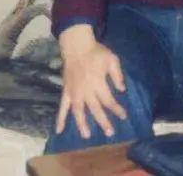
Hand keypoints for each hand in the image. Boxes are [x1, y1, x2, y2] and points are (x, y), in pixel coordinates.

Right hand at [56, 24, 127, 138]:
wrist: (77, 47)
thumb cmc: (96, 52)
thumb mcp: (112, 59)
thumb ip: (117, 75)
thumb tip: (122, 89)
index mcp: (98, 83)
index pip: (108, 100)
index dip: (116, 109)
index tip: (123, 116)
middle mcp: (86, 91)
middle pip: (95, 109)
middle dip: (103, 122)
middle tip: (110, 133)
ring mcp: (74, 93)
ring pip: (78, 112)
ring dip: (82, 124)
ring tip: (86, 136)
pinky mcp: (66, 92)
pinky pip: (62, 107)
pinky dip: (60, 119)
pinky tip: (59, 130)